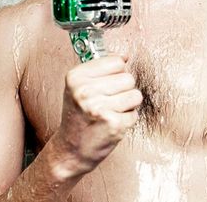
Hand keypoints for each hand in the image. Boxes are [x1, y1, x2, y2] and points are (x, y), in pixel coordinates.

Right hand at [52, 55, 141, 175]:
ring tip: (111, 112)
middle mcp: (85, 91)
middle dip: (123, 90)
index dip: (116, 73)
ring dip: (127, 105)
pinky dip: (126, 120)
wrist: (70, 150)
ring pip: (135, 95)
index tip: (106, 84)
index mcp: (76, 77)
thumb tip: (124, 56)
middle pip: (128, 78)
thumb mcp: (78, 87)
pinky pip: (134, 114)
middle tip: (107, 102)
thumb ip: (100, 68)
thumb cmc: (78, 117)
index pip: (116, 62)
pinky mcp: (113, 124)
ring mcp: (100, 108)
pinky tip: (111, 124)